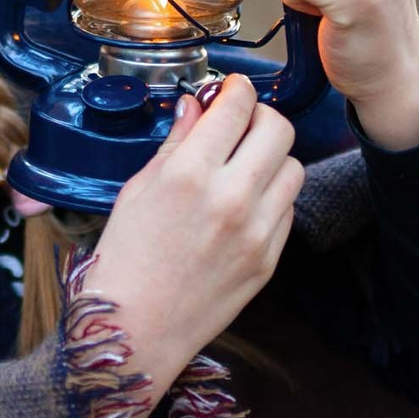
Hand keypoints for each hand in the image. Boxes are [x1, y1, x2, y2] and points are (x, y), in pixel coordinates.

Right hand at [78, 74, 302, 406]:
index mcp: (190, 175)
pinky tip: (243, 205)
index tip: (229, 90)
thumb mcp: (138, 189)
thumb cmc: (125, 259)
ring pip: (293, 167)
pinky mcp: (269, 259)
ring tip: (244, 167)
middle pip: (278, 128)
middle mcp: (231, 199)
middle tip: (239, 124)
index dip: (234, 89)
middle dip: (259, 116)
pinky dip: (272, 198)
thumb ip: (176, 143)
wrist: (135, 329)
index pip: (236, 106)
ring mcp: (256, 232)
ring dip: (272, 158)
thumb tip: (196, 106)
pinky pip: (287, 209)